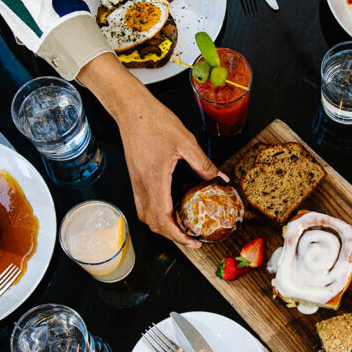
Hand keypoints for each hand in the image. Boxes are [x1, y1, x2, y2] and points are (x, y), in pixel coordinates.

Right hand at [116, 91, 222, 247]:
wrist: (132, 109)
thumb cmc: (154, 121)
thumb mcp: (186, 141)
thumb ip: (203, 163)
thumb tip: (219, 178)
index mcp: (154, 179)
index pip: (163, 218)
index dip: (178, 236)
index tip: (192, 242)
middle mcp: (142, 185)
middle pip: (152, 223)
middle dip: (172, 236)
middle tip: (192, 239)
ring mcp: (136, 183)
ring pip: (145, 216)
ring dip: (163, 227)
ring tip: (182, 228)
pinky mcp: (135, 178)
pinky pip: (144, 204)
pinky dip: (157, 214)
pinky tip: (171, 210)